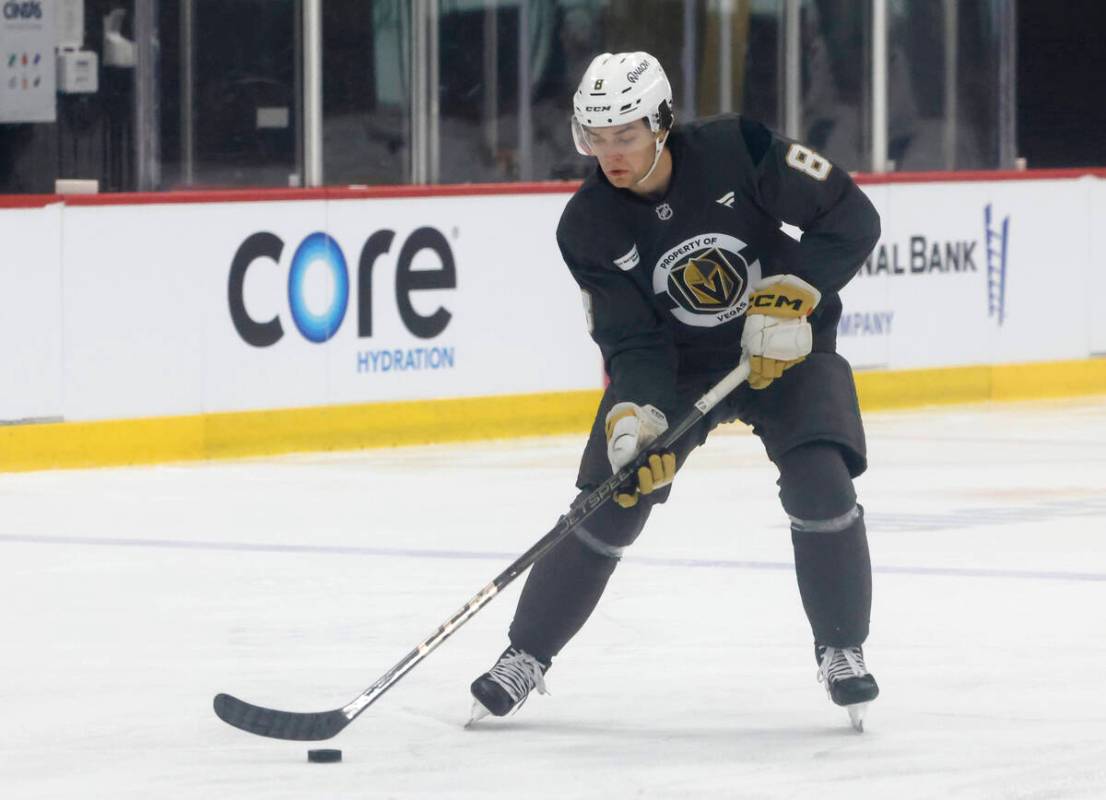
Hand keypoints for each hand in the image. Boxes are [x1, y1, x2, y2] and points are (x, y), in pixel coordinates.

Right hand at [604, 402, 676, 507]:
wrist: (640, 421)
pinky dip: (669, 463)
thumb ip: (622, 443)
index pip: (624, 496)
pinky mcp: (664, 468)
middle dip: (647, 479)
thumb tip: (626, 454)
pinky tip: (666, 453)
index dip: (626, 498)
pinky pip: (669, 473)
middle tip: (646, 464)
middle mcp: (637, 478)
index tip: (629, 493)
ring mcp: (652, 474)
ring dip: (659, 468)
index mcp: (622, 473)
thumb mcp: (620, 433)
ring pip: (659, 481)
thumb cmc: (625, 428)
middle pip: (645, 489)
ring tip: (656, 454)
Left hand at [740, 274, 820, 389]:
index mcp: (757, 349)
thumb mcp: (751, 327)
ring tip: (772, 361)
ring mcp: (788, 352)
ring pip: (781, 368)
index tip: (752, 382)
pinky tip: (783, 352)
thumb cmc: (764, 309)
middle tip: (760, 374)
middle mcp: (773, 353)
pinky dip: (788, 358)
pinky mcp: (800, 348)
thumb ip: (749, 345)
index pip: (756, 372)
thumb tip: (746, 361)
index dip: (755, 380)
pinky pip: (793, 359)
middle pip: (769, 374)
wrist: (787, 297)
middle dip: (764, 375)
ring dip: (776, 367)